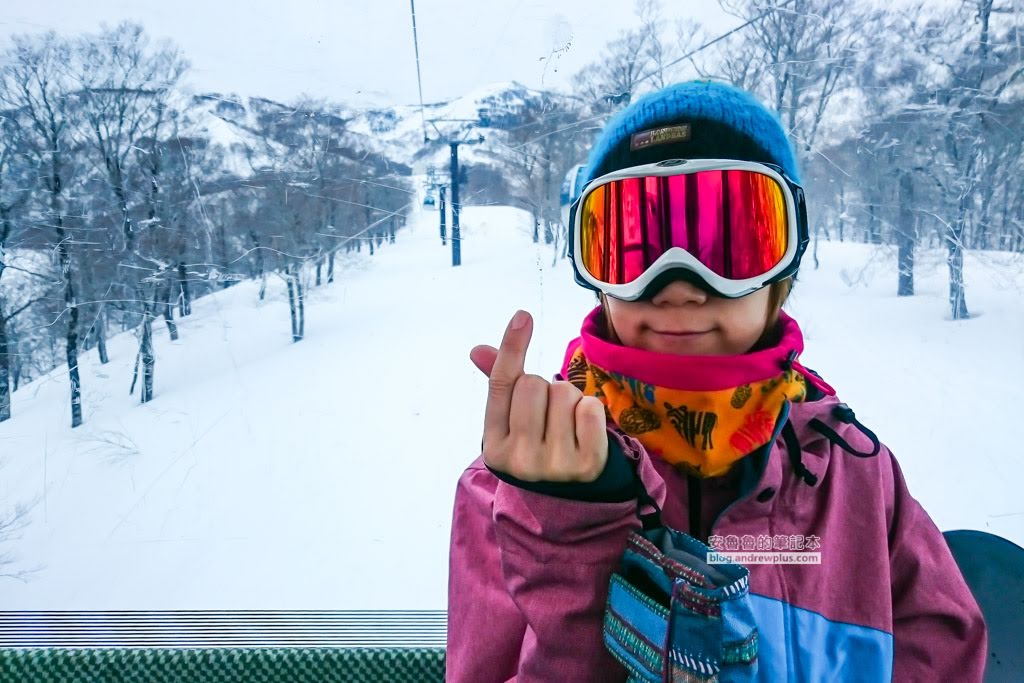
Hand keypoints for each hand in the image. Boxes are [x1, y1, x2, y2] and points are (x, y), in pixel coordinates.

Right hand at [470, 310, 607, 482]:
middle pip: (535, 383)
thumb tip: (478, 350)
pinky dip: (590, 411)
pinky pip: (591, 407)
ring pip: (564, 392)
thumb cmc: (536, 449)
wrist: (569, 501)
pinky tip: (584, 433)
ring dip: (569, 400)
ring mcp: (554, 465)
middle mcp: (520, 459)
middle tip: (548, 417)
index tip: (523, 316)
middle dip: (544, 389)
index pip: (503, 385)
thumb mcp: (512, 425)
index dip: (512, 347)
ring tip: (566, 426)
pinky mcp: (588, 464)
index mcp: (494, 446)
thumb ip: (501, 385)